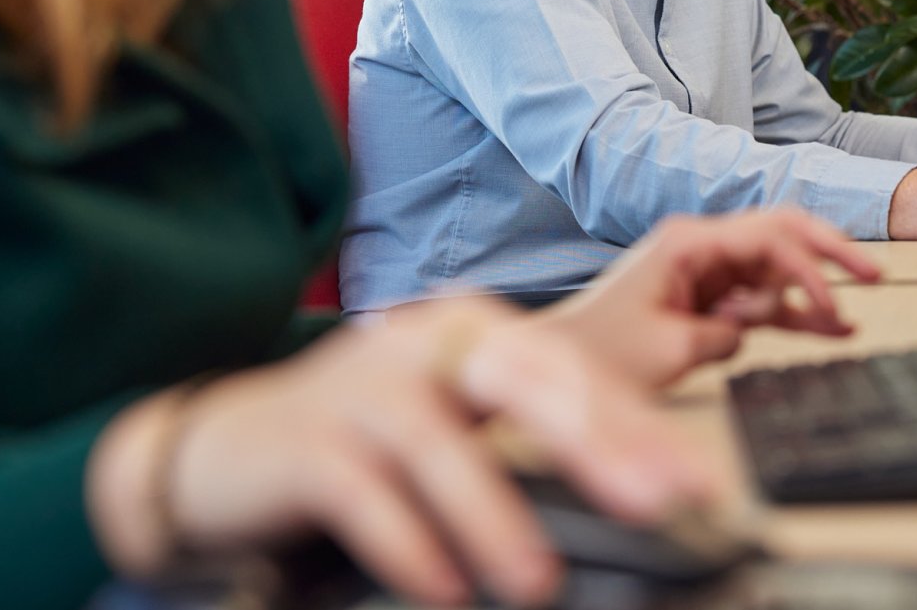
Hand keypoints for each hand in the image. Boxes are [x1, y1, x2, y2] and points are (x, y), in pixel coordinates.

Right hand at [87, 297, 713, 606]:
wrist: (223, 447)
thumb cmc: (361, 435)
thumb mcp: (451, 414)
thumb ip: (531, 428)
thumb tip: (643, 478)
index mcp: (469, 331)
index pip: (569, 370)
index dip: (635, 424)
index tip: (692, 478)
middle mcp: (420, 345)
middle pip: (521, 381)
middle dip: (596, 441)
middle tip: (656, 499)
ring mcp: (359, 390)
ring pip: (440, 447)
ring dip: (494, 517)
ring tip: (536, 581)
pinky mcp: (306, 445)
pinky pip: (364, 495)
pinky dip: (407, 545)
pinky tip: (444, 589)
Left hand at [550, 210, 882, 387]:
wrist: (559, 366)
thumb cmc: (598, 351)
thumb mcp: (669, 348)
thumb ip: (723, 334)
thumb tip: (748, 330)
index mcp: (687, 242)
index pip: (767, 237)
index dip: (808, 266)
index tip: (831, 301)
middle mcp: (700, 249)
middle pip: (780, 238)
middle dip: (828, 253)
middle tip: (872, 270)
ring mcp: (705, 274)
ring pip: (775, 274)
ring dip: (808, 295)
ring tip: (846, 319)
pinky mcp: (706, 301)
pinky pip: (759, 302)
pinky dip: (790, 315)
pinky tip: (826, 328)